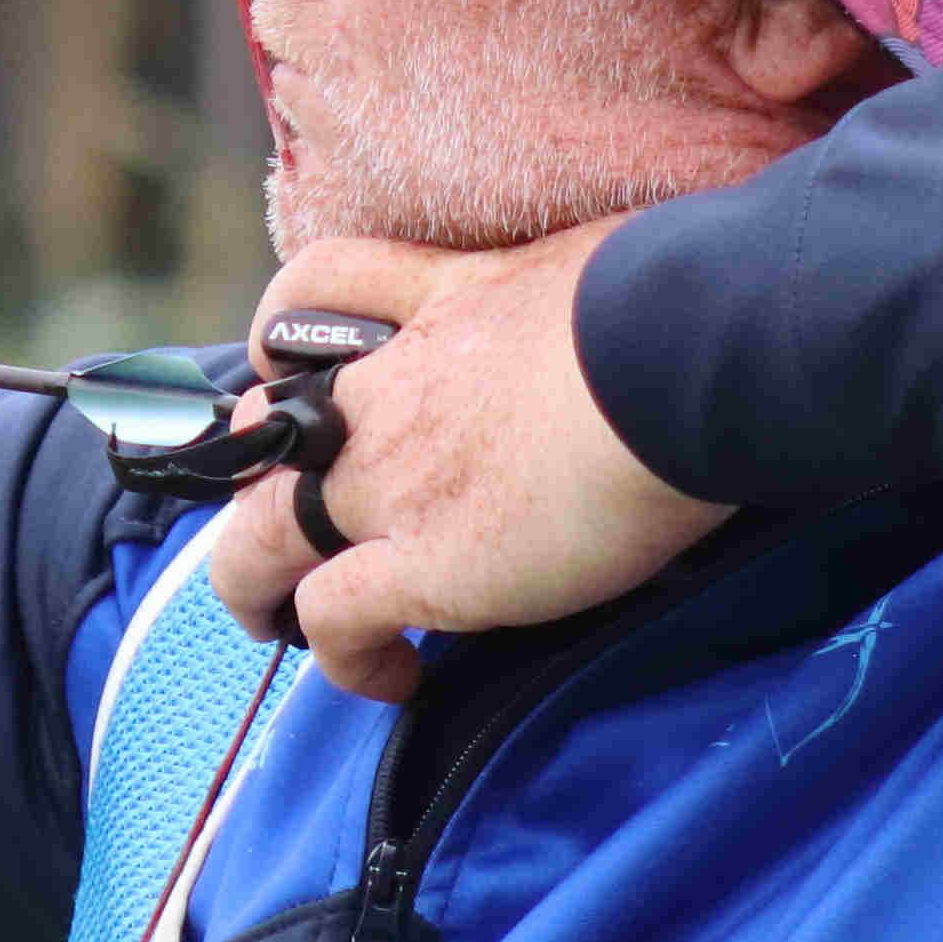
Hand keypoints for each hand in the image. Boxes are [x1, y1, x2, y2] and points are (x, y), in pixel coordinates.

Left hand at [206, 221, 731, 703]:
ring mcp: (391, 481)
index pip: (319, 287)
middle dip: (254, 484)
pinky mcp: (422, 563)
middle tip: (284, 527)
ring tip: (286, 625)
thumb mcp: (596, 265)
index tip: (293, 366)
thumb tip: (629, 311)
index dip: (286, 330)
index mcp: (436, 300)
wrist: (688, 354)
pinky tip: (394, 675)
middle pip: (259, 432)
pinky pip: (335, 619)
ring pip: (258, 538)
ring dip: (254, 587)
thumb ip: (576, 298)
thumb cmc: (677, 301)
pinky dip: (344, 657)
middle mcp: (390, 390)